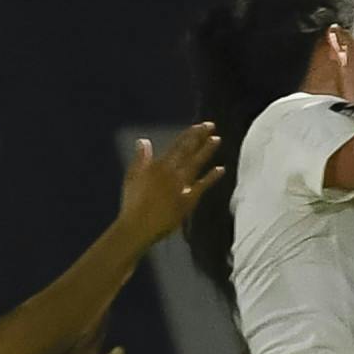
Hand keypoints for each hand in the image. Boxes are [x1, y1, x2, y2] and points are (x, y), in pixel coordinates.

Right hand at [118, 124, 224, 244]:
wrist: (137, 227)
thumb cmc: (132, 205)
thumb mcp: (132, 178)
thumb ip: (140, 159)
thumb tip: (143, 141)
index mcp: (156, 166)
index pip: (176, 146)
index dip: (189, 135)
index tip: (199, 126)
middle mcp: (170, 173)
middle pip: (188, 151)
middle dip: (200, 137)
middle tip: (211, 126)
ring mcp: (179, 186)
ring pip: (195, 164)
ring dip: (206, 151)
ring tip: (216, 139)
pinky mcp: (187, 201)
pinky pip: (201, 186)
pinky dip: (211, 177)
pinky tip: (221, 169)